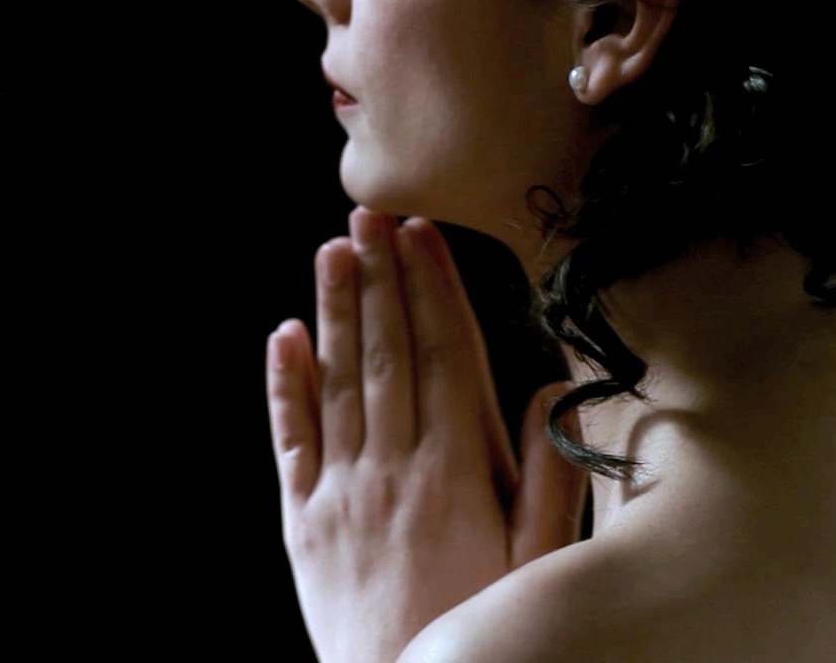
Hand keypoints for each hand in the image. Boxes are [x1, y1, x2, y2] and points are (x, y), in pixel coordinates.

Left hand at [266, 207, 588, 662]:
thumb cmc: (475, 636)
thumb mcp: (535, 568)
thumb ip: (548, 478)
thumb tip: (551, 393)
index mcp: (456, 476)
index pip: (444, 357)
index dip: (432, 289)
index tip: (421, 234)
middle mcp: (392, 471)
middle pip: (387, 354)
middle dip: (381, 279)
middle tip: (371, 215)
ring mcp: (340, 493)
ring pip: (337, 383)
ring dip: (336, 311)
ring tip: (334, 251)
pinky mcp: (301, 522)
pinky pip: (290, 440)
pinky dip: (284, 385)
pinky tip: (284, 337)